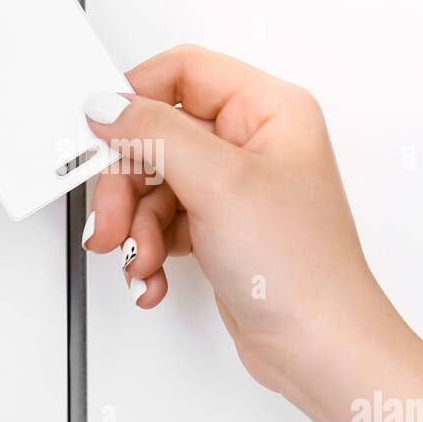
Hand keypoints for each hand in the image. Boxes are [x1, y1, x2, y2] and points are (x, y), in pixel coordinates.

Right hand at [82, 44, 403, 396]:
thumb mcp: (219, 184)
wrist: (319, 349)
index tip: (103, 134)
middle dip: (126, 184)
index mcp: (269, 111)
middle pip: (158, 134)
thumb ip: (156, 134)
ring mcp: (235, 189)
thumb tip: (109, 104)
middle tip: (110, 220)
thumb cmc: (303, 270)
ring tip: (141, 260)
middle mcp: (253, 144)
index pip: (184, 72)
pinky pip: (162, 224)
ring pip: (153, 185)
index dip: (137, 98)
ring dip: (135, 227)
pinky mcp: (220, 230)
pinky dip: (149, 250)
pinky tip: (153, 276)